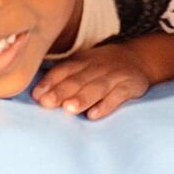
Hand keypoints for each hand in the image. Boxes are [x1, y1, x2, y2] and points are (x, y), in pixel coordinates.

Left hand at [31, 42, 151, 119]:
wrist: (138, 58)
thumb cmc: (101, 66)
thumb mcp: (82, 63)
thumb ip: (62, 76)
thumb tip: (35, 92)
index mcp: (81, 62)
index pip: (63, 71)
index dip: (50, 82)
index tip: (37, 95)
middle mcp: (96, 68)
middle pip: (77, 80)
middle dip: (61, 92)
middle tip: (47, 103)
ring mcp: (114, 77)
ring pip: (96, 88)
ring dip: (82, 98)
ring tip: (68, 109)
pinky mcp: (129, 87)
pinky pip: (117, 96)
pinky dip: (106, 105)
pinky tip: (94, 115)